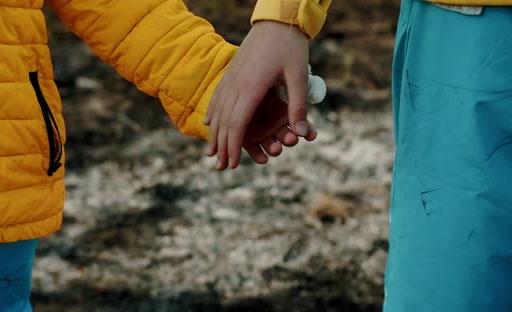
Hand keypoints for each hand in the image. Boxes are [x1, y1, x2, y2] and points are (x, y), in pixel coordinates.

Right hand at [204, 21, 313, 169]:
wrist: (276, 21)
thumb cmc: (291, 48)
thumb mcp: (299, 76)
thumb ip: (299, 105)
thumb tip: (303, 132)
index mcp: (252, 88)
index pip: (237, 123)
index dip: (233, 146)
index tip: (232, 163)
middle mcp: (237, 84)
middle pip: (224, 121)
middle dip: (221, 145)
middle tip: (221, 166)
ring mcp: (231, 78)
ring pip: (218, 110)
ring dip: (214, 132)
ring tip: (213, 151)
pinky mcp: (232, 73)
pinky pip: (217, 96)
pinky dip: (212, 112)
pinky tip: (209, 122)